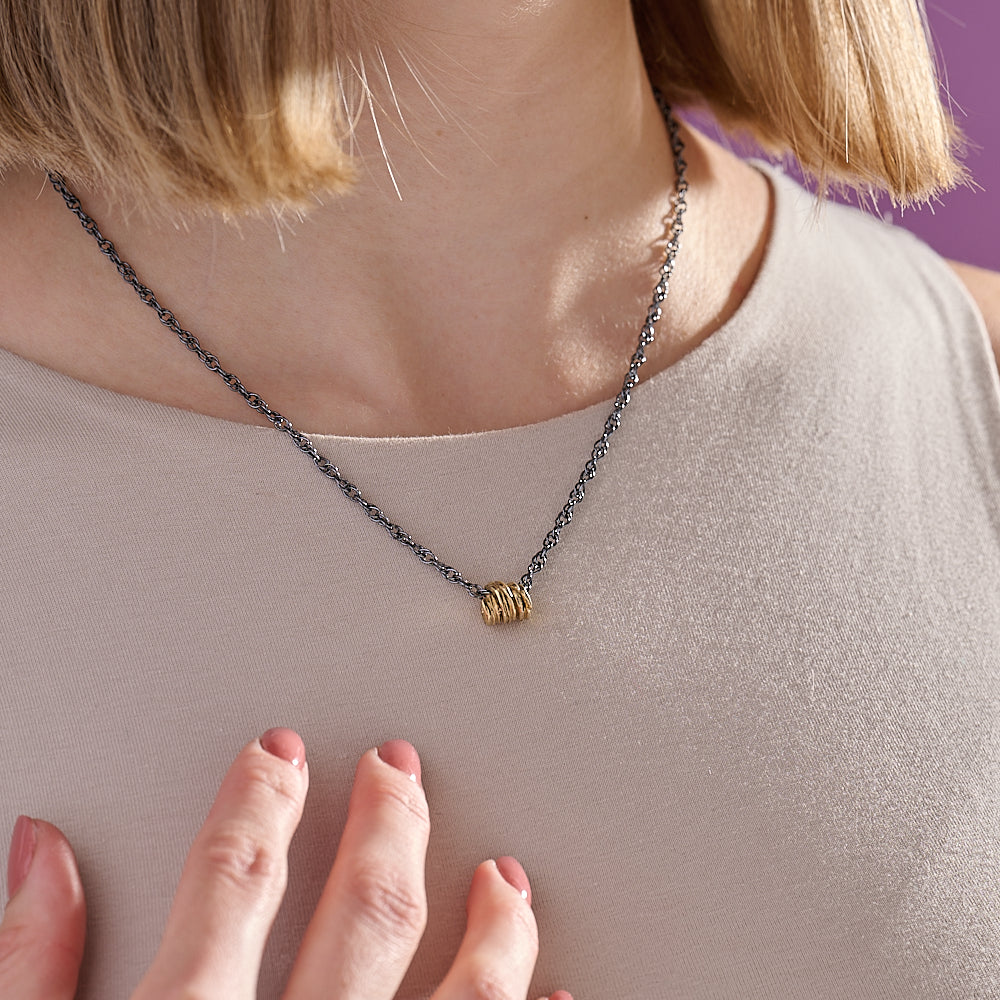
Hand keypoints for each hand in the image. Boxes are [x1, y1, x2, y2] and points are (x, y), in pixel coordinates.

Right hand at [0, 730, 571, 999]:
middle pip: (366, 910)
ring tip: (508, 878)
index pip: (236, 876)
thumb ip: (32, 971)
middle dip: (388, 825)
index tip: (281, 755)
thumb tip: (42, 851)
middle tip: (400, 767)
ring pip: (467, 998)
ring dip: (493, 929)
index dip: (260, 799)